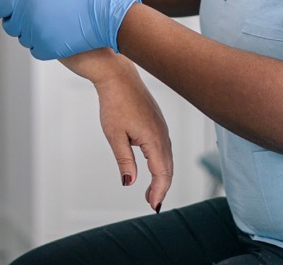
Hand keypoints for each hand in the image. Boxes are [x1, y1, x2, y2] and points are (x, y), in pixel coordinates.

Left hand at [0, 0, 140, 59]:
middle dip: (14, 19)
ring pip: (22, 38)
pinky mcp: (51, 50)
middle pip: (9, 25)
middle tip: (26, 13)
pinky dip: (39, 44)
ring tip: (42, 21)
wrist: (109, 17)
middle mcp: (29, 20)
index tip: (2, 6)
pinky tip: (51, 33)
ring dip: (27, 32)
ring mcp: (39, 37)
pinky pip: (35, 50)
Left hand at [87, 57, 174, 211]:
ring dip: (161, 176)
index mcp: (153, 139)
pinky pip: (164, 147)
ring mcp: (162, 127)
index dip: (158, 191)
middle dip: (161, 187)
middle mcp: (162, 134)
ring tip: (150, 191)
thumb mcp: (115, 136)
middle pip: (167, 168)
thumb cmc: (114, 103)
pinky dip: (160, 162)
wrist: (118, 76)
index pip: (161, 173)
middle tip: (151, 203)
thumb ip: (124, 161)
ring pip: (167, 158)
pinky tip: (151, 167)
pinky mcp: (158, 122)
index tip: (153, 206)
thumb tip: (129, 183)